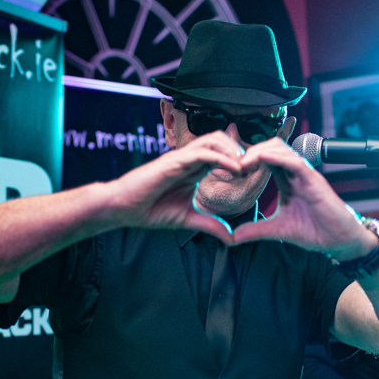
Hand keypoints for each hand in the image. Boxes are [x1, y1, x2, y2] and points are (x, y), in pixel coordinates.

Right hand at [106, 131, 246, 243]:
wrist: (122, 208)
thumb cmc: (150, 210)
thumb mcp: (188, 220)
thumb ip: (210, 225)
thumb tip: (231, 238)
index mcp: (194, 169)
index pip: (222, 154)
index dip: (241, 161)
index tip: (256, 175)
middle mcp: (189, 159)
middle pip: (222, 140)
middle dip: (241, 151)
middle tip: (255, 168)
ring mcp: (181, 158)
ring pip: (214, 140)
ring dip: (234, 151)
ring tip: (247, 168)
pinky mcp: (173, 162)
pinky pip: (202, 152)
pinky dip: (221, 158)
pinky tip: (234, 170)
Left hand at [229, 139, 376, 259]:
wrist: (337, 240)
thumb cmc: (313, 231)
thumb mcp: (275, 230)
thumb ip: (254, 230)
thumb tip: (232, 237)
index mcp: (285, 180)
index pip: (264, 158)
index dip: (246, 159)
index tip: (229, 170)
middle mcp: (294, 172)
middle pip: (269, 146)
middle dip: (248, 151)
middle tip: (232, 165)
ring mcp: (303, 173)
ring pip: (279, 147)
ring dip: (257, 151)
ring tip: (241, 163)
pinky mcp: (312, 178)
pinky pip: (292, 160)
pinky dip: (274, 157)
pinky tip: (258, 162)